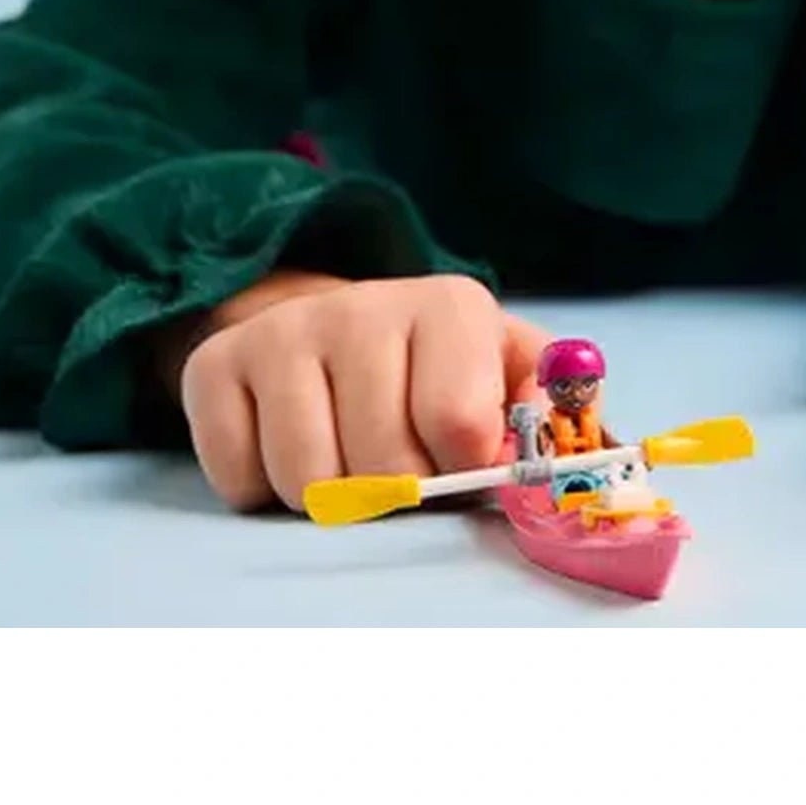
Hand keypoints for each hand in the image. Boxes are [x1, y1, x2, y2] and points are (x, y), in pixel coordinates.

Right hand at [175, 271, 554, 511]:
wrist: (330, 327)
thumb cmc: (438, 368)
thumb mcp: (509, 373)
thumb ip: (559, 411)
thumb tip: (591, 453)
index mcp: (452, 305)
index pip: (457, 423)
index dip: (460, 467)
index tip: (458, 462)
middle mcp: (363, 305)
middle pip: (379, 465)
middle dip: (395, 491)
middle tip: (397, 466)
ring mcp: (282, 333)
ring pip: (306, 482)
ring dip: (330, 499)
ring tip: (347, 459)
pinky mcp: (214, 368)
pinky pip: (239, 481)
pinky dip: (262, 491)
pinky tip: (288, 448)